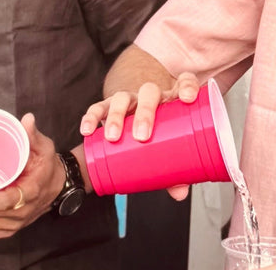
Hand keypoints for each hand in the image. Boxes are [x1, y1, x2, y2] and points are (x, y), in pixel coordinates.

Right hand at [79, 71, 199, 199]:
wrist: (135, 127)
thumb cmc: (159, 137)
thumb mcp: (169, 150)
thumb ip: (177, 171)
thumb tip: (180, 193)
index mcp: (172, 100)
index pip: (184, 83)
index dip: (187, 86)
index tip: (187, 98)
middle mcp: (150, 97)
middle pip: (149, 91)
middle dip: (145, 112)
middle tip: (142, 135)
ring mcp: (129, 100)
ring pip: (122, 98)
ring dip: (116, 116)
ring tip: (113, 137)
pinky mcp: (108, 107)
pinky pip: (98, 107)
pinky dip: (91, 117)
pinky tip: (88, 130)